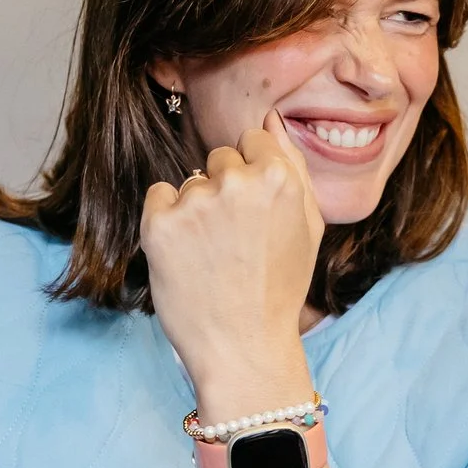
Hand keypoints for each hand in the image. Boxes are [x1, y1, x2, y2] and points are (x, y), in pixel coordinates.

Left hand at [140, 116, 325, 415]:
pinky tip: (187, 256)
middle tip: (235, 242)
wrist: (244, 347)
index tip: (255, 215)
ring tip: (212, 256)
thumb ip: (294, 167)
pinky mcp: (159, 223)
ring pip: (190, 183)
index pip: (253, 142)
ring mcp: (195, 202)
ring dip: (196, 211)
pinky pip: (159, 198)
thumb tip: (270, 119)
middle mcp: (237, 182)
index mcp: (279, 177)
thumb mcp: (309, 227)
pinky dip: (167, 222)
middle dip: (225, 191)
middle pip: (220, 159)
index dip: (254, 178)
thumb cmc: (280, 289)